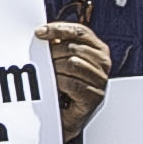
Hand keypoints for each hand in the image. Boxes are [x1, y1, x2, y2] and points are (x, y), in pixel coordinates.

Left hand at [38, 17, 108, 131]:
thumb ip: (59, 44)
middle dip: (53, 53)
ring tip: (49, 75)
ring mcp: (101, 79)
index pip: (79, 31)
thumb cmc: (66, 85)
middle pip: (73, 47)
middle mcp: (103, 62)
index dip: (58, 29)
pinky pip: (72, 83)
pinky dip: (59, 83)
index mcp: (98, 49)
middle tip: (41, 60)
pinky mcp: (95, 96)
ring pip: (72, 64)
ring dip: (55, 69)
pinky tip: (55, 85)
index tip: (39, 32)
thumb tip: (41, 32)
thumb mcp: (64, 59)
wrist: (68, 115)